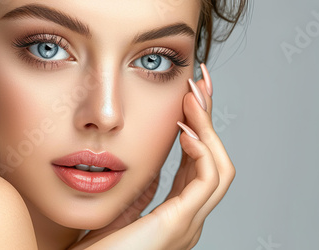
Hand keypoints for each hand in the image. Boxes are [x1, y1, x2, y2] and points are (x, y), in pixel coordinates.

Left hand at [70, 64, 234, 249]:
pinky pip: (207, 181)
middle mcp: (191, 216)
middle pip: (216, 160)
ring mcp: (189, 223)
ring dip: (210, 129)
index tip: (191, 95)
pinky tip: (186, 130)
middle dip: (210, 119)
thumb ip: (146, 187)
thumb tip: (155, 161)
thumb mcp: (126, 207)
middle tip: (202, 82)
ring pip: (220, 169)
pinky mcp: (179, 224)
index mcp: (179, 211)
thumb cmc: (98, 248)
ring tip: (193, 99)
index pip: (200, 162)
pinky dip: (202, 151)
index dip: (200, 127)